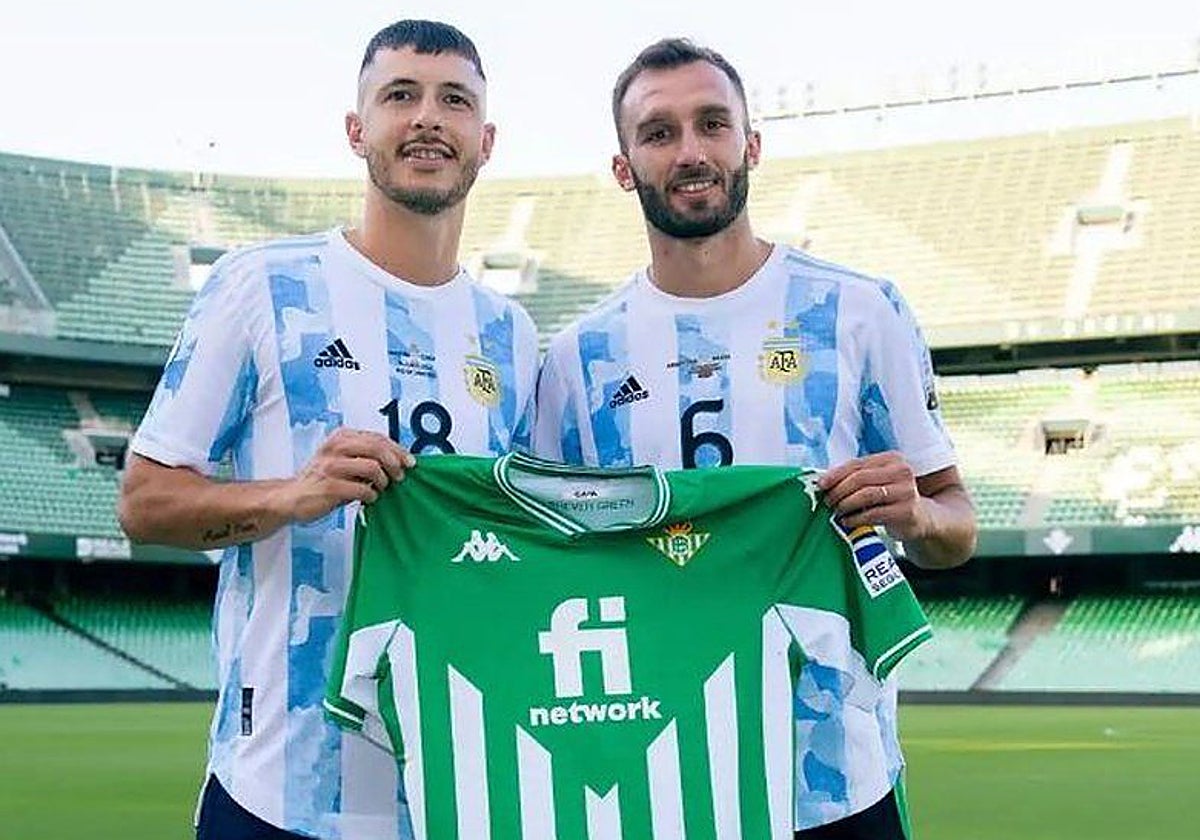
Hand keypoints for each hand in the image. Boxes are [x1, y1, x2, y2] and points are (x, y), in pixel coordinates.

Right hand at [279, 429, 413, 522]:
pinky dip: (370, 495)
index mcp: (341, 437)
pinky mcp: (329, 486)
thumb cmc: (323, 479)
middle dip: (394, 463)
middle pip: (377, 448)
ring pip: (372, 467)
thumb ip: (366, 456)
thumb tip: (399, 460)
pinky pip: (361, 489)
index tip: (409, 462)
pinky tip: (368, 498)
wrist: (291, 497)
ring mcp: (330, 466)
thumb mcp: (344, 460)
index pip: (377, 437)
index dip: (398, 450)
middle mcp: (335, 447)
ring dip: (383, 481)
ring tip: (381, 488)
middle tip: (400, 476)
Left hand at [817, 451, 929, 540]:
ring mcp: (907, 491)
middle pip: (860, 478)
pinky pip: (874, 513)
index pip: (857, 464)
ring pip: (866, 495)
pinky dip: (855, 518)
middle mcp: (902, 471)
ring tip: (836, 511)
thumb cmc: (892, 498)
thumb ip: (855, 478)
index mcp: (892, 459)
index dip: (836, 474)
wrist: (924, 518)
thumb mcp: (878, 481)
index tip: (821, 485)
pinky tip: (847, 521)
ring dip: (846, 504)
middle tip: (828, 501)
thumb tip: (823, 482)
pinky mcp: (907, 511)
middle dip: (839, 490)